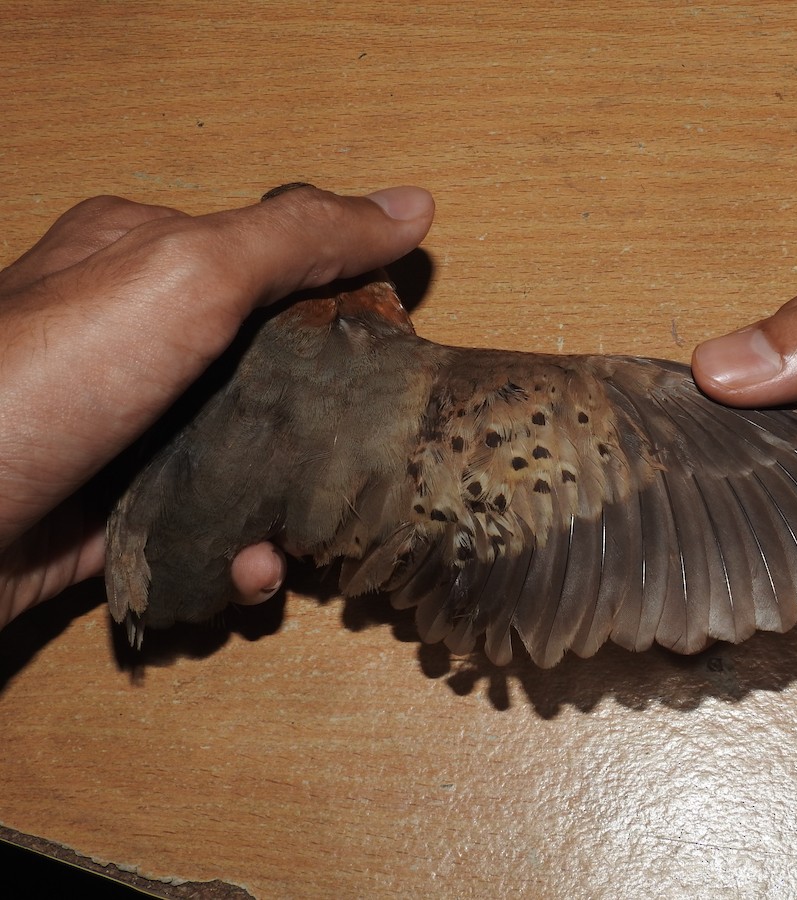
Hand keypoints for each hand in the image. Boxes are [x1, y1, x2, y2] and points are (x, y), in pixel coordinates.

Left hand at [0, 185, 434, 627]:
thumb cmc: (49, 380)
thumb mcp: (188, 277)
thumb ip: (300, 239)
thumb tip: (414, 205)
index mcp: (144, 256)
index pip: (276, 256)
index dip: (349, 296)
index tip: (402, 347)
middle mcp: (137, 336)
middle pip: (274, 362)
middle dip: (329, 414)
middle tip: (371, 449)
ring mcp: (130, 426)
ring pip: (250, 451)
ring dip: (292, 498)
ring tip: (304, 532)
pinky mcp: (124, 507)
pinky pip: (211, 520)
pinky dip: (242, 549)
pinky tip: (250, 566)